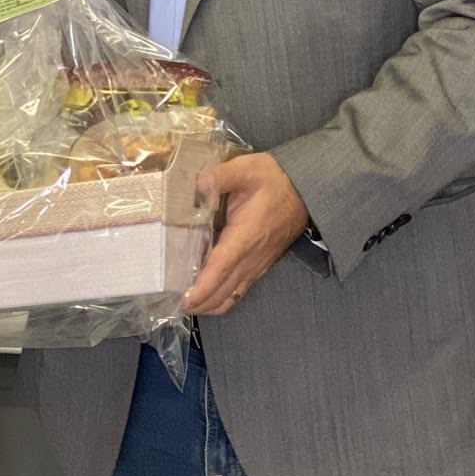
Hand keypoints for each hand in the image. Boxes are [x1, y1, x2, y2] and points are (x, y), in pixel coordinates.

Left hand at [180, 153, 308, 316]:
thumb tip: (198, 183)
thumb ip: (221, 176)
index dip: (201, 288)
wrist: (305, 189)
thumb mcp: (248, 169)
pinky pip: (238, 289)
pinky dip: (220, 297)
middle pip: (222, 292)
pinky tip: (203, 293)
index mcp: (245, 236)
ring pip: (231, 296)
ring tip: (183, 305)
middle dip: (197, 304)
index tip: (182, 301)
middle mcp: (252, 257)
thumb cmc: (276, 180)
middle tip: (168, 306)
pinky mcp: (259, 264)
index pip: (220, 269)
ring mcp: (256, 264)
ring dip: (208, 304)